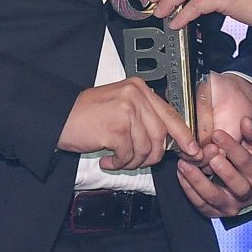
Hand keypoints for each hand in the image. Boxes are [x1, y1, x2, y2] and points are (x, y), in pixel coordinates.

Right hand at [58, 78, 199, 170]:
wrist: (58, 117)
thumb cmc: (87, 114)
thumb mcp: (121, 105)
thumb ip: (144, 116)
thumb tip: (170, 139)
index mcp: (139, 88)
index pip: (170, 113)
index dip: (184, 135)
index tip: (192, 150)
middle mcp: (135, 95)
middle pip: (160, 134)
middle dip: (153, 155)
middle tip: (140, 162)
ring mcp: (126, 111)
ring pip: (145, 148)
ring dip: (132, 161)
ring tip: (117, 159)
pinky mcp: (115, 128)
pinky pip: (128, 155)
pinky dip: (119, 163)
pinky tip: (108, 160)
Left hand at [175, 76, 251, 216]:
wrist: (247, 181)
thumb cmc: (250, 155)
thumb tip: (246, 121)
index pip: (246, 163)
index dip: (232, 147)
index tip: (216, 133)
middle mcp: (248, 194)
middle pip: (237, 186)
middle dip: (223, 171)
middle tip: (207, 155)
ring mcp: (231, 206)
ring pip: (215, 198)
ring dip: (198, 181)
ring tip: (184, 164)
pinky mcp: (216, 212)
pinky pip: (201, 204)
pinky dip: (189, 190)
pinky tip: (181, 174)